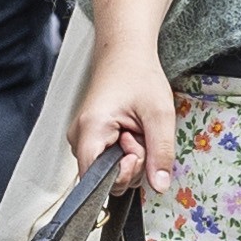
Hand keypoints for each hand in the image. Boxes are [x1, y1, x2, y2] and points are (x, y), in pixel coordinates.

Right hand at [70, 38, 178, 194]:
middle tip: (140, 133)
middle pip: (107, 178)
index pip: (95, 179)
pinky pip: (110, 161)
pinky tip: (131, 132)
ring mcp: (82, 140)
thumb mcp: (160, 114)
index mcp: (90, 129)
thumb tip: (160, 186)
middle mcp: (78, 138)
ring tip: (136, 128)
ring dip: (132, 158)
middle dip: (133, 164)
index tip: (137, 150)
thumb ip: (161, 153)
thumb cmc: (139, 76)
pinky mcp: (90, 140)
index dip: (122, 174)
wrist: (126, 54)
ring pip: (110, 171)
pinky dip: (126, 152)